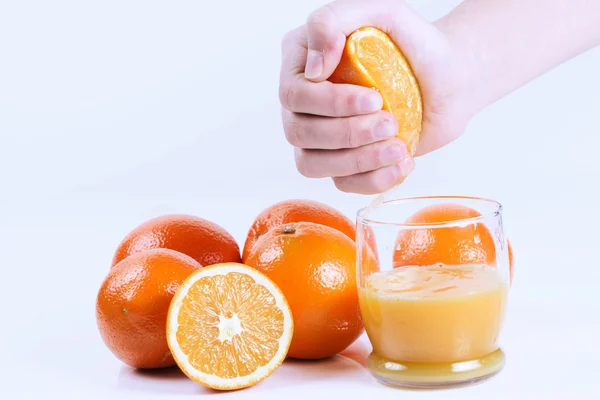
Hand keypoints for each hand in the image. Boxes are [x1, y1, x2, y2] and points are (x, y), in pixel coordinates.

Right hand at [279, 0, 474, 193]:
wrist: (451, 80)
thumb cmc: (415, 46)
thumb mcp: (382, 13)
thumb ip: (334, 21)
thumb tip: (313, 68)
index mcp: (302, 62)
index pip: (293, 93)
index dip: (330, 103)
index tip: (374, 97)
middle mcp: (304, 101)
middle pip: (299, 132)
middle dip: (348, 133)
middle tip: (390, 121)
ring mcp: (320, 135)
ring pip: (312, 164)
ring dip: (357, 160)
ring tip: (398, 147)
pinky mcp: (343, 162)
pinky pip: (340, 183)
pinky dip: (372, 179)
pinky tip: (400, 162)